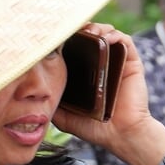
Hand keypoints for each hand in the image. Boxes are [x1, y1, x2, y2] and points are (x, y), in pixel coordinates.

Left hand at [52, 23, 164, 164]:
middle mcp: (100, 65)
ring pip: (107, 34)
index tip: (55, 36)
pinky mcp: (131, 63)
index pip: (75, 48)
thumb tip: (33, 92)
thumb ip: (51, 103)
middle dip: (81, 29)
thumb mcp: (64, 116)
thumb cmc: (94, 128)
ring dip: (97, 28)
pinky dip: (115, 35)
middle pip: (90, 37)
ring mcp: (116, 63)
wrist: (120, 136)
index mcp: (85, 73)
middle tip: (70, 29)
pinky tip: (106, 38)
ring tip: (89, 31)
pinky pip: (125, 42)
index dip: (66, 39)